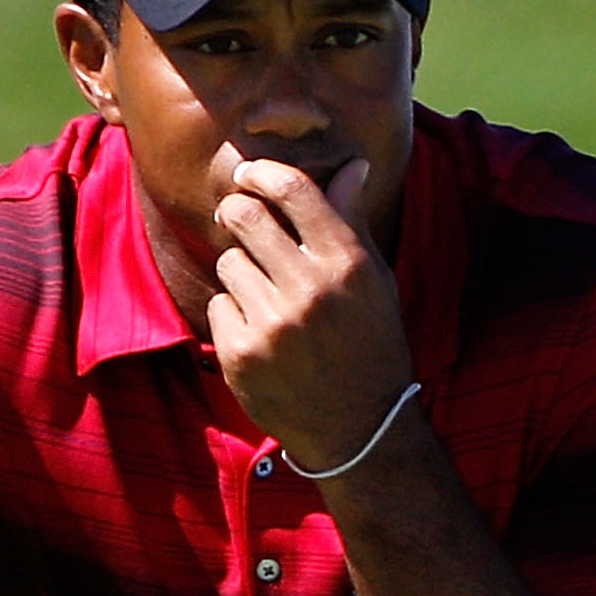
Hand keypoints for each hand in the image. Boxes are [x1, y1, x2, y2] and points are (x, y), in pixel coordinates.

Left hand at [207, 153, 420, 475]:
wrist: (362, 429)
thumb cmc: (372, 345)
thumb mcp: (376, 282)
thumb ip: (353, 221)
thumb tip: (351, 165)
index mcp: (349, 264)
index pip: (294, 190)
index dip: (262, 173)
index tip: (250, 174)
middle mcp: (311, 290)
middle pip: (245, 215)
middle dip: (237, 211)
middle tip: (240, 221)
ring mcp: (273, 324)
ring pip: (229, 261)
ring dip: (242, 272)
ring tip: (269, 300)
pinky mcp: (241, 354)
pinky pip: (219, 304)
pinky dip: (235, 315)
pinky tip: (264, 337)